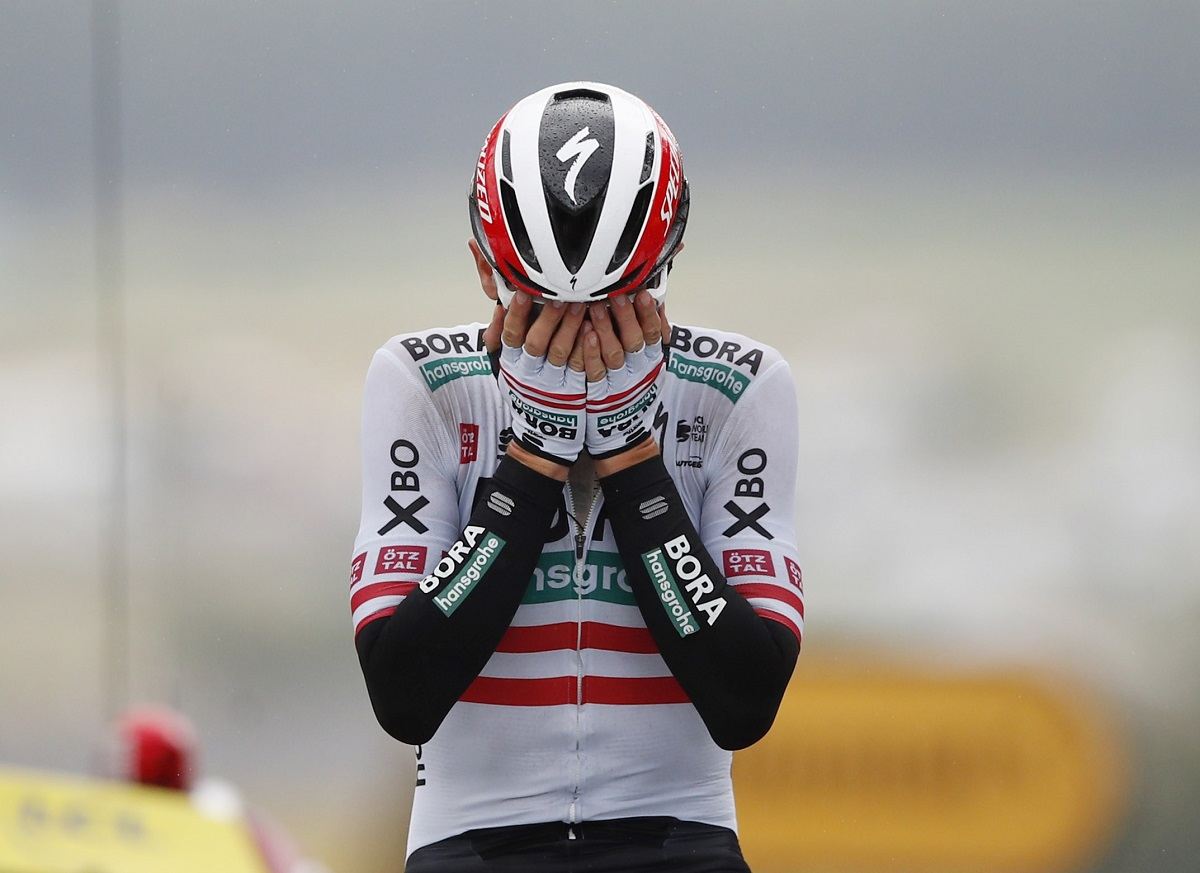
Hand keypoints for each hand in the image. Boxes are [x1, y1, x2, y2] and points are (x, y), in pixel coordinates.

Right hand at [497, 293, 587, 466]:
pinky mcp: (575, 392)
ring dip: (571, 326)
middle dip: (548, 316)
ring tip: (582, 304)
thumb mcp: (510, 371)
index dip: (516, 314)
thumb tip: (500, 309)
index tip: (522, 292)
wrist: (546, 436)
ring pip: (561, 352)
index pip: (511, 335)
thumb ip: (505, 342)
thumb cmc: (530, 395)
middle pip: (536, 341)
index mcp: (512, 365)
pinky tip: (595, 329)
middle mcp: (530, 375)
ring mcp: (553, 385)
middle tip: (560, 294)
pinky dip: (588, 347)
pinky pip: (581, 367)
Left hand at [582, 290, 666, 458]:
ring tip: (596, 306)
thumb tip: (656, 303)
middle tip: (617, 294)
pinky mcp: (598, 395)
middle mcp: (638, 372)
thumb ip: (651, 338)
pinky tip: (585, 333)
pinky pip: (595, 371)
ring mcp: (618, 384)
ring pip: (614, 354)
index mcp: (652, 362)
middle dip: (626, 316)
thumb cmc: (633, 393)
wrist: (621, 434)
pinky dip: (590, 352)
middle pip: (635, 341)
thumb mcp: (650, 366)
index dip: (649, 314)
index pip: (654, 334)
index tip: (643, 293)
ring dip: (606, 329)